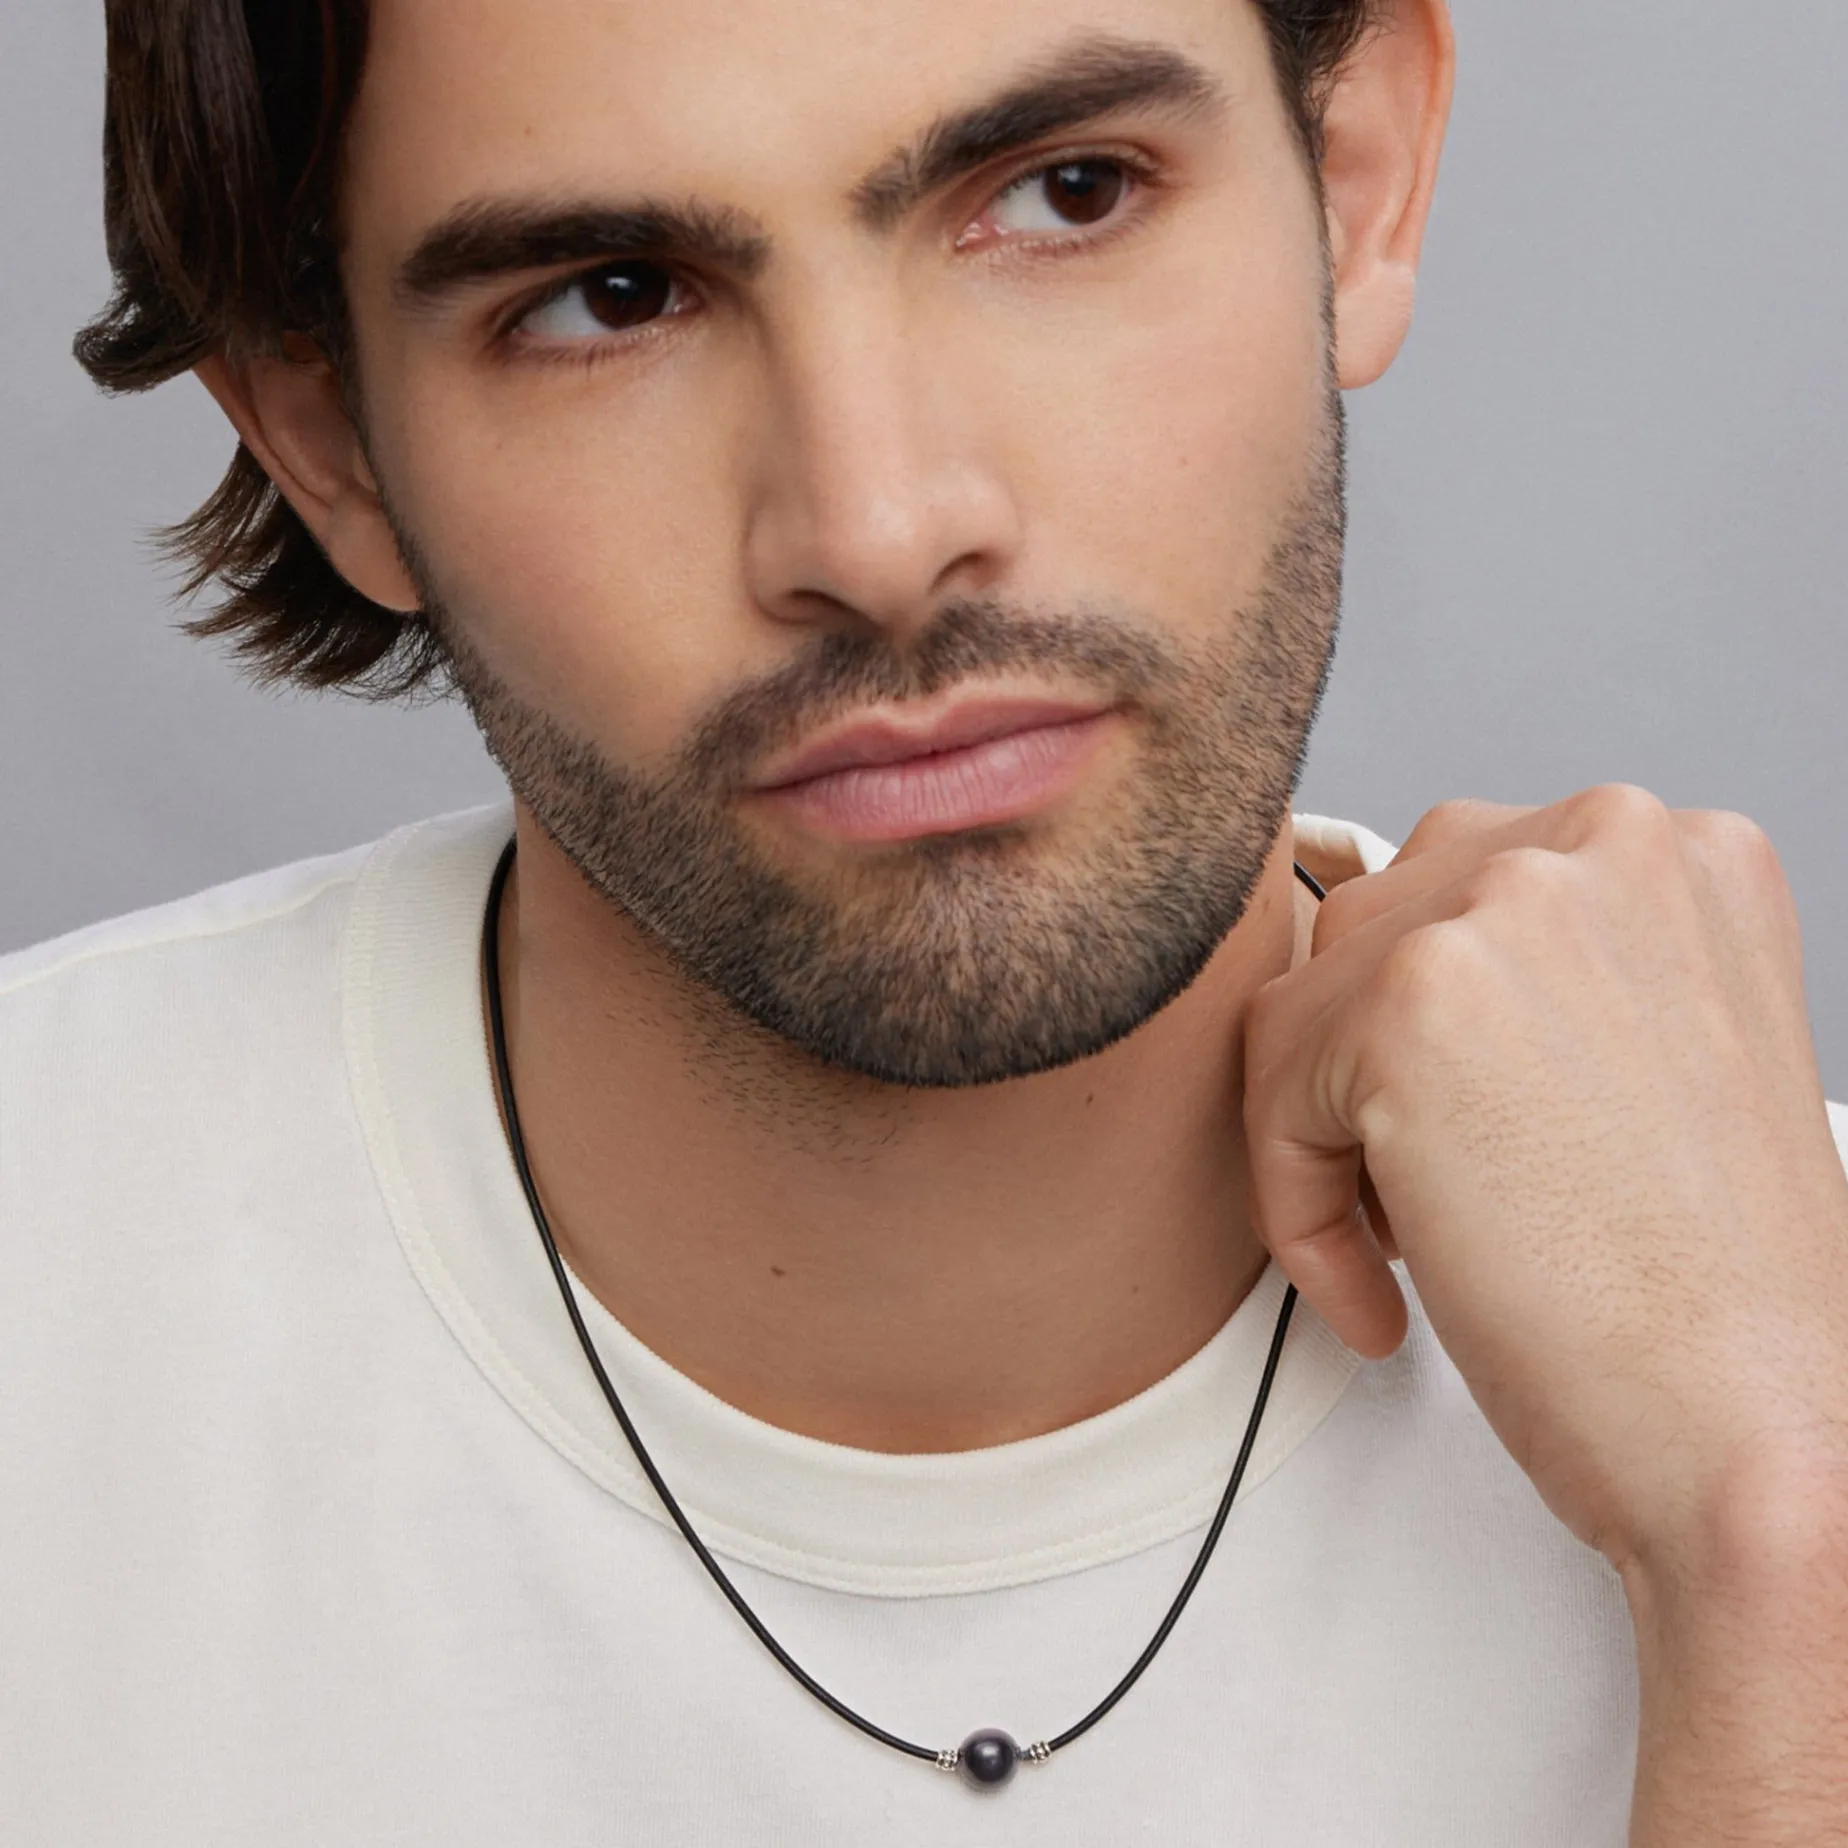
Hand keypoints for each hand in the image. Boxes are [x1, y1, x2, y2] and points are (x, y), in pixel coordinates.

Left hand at [1243, 785, 1847, 1573]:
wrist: (1757, 1431)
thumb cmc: (1705, 1282)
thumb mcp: (1655, 1046)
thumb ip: (1544, 967)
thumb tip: (1387, 964)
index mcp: (1676, 849)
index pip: (1462, 888)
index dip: (1435, 1033)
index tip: (1458, 1133)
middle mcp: (1604, 840)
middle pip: (1376, 927)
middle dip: (1372, 1073)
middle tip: (1427, 1198)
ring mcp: (1510, 904)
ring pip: (1308, 1002)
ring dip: (1331, 1132)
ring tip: (1411, 1243)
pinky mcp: (1412, 999)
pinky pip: (1272, 1086)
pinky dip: (1298, 1203)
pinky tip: (1382, 1289)